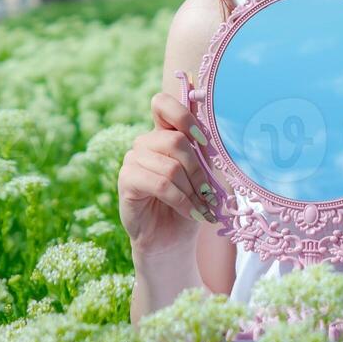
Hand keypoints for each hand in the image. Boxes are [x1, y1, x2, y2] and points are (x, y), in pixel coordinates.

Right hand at [118, 81, 219, 260]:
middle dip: (197, 169)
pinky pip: (160, 184)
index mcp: (164, 133)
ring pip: (170, 166)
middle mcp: (145, 142)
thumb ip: (204, 152)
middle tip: (208, 192)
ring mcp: (133, 159)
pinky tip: (191, 212)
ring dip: (191, 190)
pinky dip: (181, 200)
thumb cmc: (190, 202)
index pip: (162, 103)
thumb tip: (216, 134)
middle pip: (175, 140)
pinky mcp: (126, 180)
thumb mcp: (203, 174)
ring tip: (201, 207)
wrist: (172, 238)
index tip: (203, 140)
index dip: (183, 116)